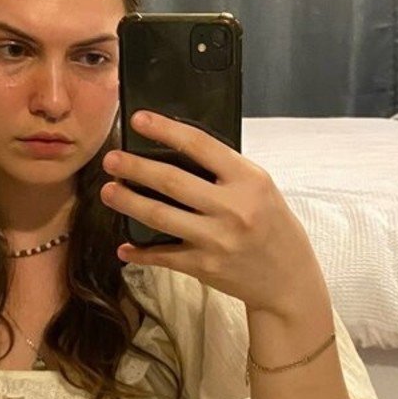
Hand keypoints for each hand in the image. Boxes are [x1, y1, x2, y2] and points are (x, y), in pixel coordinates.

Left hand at [100, 110, 324, 317]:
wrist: (288, 279)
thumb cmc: (273, 226)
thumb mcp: (261, 188)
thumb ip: (226, 171)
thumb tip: (177, 149)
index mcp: (248, 180)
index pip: (199, 145)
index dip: (164, 129)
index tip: (139, 119)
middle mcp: (233, 208)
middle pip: (171, 181)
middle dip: (134, 167)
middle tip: (111, 159)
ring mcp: (217, 239)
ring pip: (159, 216)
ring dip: (128, 202)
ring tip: (108, 191)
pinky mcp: (204, 266)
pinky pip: (163, 256)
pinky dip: (139, 251)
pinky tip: (124, 246)